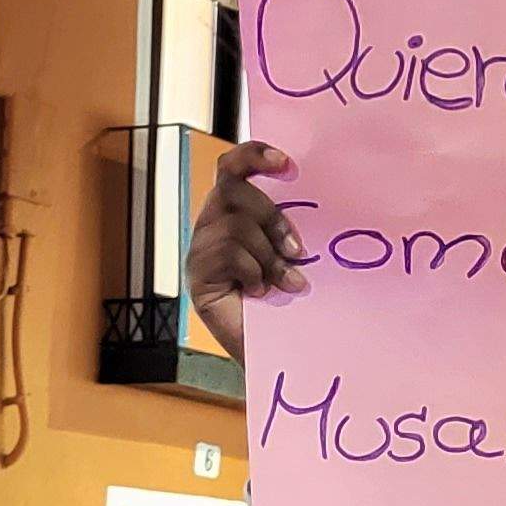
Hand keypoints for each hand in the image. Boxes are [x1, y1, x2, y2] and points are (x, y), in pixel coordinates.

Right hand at [185, 142, 307, 361]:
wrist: (274, 349)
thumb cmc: (286, 297)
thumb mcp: (291, 252)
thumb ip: (287, 226)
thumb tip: (307, 194)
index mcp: (235, 211)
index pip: (232, 167)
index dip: (254, 155)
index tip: (287, 163)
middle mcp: (212, 223)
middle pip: (235, 190)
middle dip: (273, 220)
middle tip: (298, 251)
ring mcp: (200, 249)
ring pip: (236, 225)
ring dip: (268, 255)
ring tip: (284, 282)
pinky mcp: (197, 274)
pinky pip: (229, 254)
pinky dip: (253, 272)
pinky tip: (260, 292)